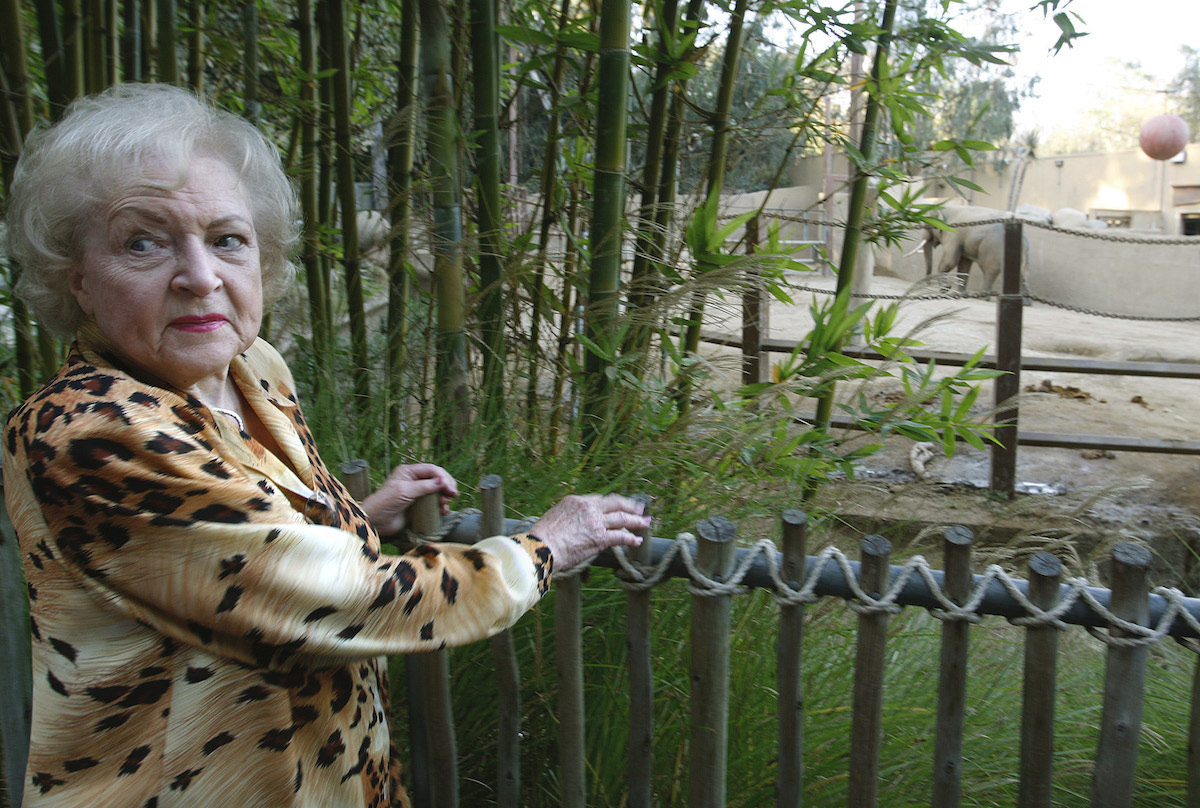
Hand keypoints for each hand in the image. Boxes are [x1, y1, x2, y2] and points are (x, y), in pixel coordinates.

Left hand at [361, 463, 458, 537]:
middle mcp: (414, 480)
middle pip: (437, 479)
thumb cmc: (385, 503)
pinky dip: (441, 506)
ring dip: (444, 497)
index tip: (451, 489)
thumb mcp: (405, 491)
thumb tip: (443, 481)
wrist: (376, 521)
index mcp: (409, 472)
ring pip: (437, 491)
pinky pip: (434, 503)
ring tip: (445, 505)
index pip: (432, 470)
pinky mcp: (418, 506)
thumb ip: (424, 486)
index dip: (443, 478)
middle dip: (446, 486)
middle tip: (453, 495)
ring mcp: (417, 493)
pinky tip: (443, 511)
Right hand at [528, 494, 648, 570]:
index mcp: (576, 500)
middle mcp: (588, 508)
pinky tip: (637, 540)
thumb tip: (576, 525)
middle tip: (640, 509)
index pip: (600, 500)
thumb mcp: (555, 517)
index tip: (618, 507)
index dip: (612, 504)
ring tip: (645, 523)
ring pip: (622, 518)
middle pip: (615, 503)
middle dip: (630, 506)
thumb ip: (570, 517)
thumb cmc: (542, 537)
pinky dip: (631, 538)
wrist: (541, 547)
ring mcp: (596, 522)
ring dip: (636, 521)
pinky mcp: (600, 538)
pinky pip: (621, 536)